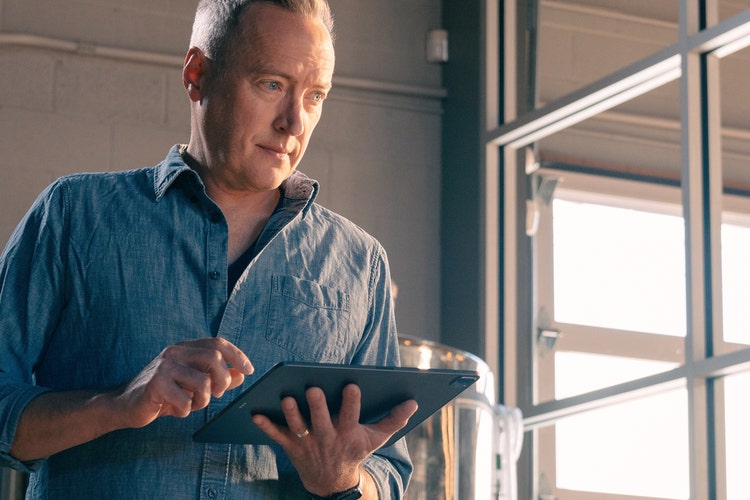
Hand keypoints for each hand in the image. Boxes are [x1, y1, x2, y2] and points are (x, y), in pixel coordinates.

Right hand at [114, 337, 252, 428]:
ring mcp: (164, 366)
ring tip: (191, 404)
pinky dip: (186, 411)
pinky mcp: (155, 384)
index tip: (250, 370)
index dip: (237, 356)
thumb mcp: (192, 384)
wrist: (125, 405)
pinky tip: (176, 410)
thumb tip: (241, 375)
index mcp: (185, 348)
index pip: (218, 343)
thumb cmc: (163, 394)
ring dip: (202, 400)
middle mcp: (175, 352)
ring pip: (202, 383)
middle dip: (222, 380)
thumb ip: (216, 378)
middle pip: (214, 359)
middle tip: (217, 394)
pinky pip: (185, 401)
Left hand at [251, 383, 417, 495]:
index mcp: (348, 434)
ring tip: (286, 398)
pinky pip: (277, 437)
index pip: (351, 416)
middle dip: (317, 406)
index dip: (351, 402)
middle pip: (321, 422)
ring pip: (298, 428)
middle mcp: (327, 439)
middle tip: (312, 388)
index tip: (352, 385)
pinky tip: (255, 414)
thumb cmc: (355, 451)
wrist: (333, 482)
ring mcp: (308, 444)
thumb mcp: (376, 439)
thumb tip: (413, 402)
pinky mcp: (291, 448)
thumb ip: (394, 420)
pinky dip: (266, 426)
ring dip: (291, 414)